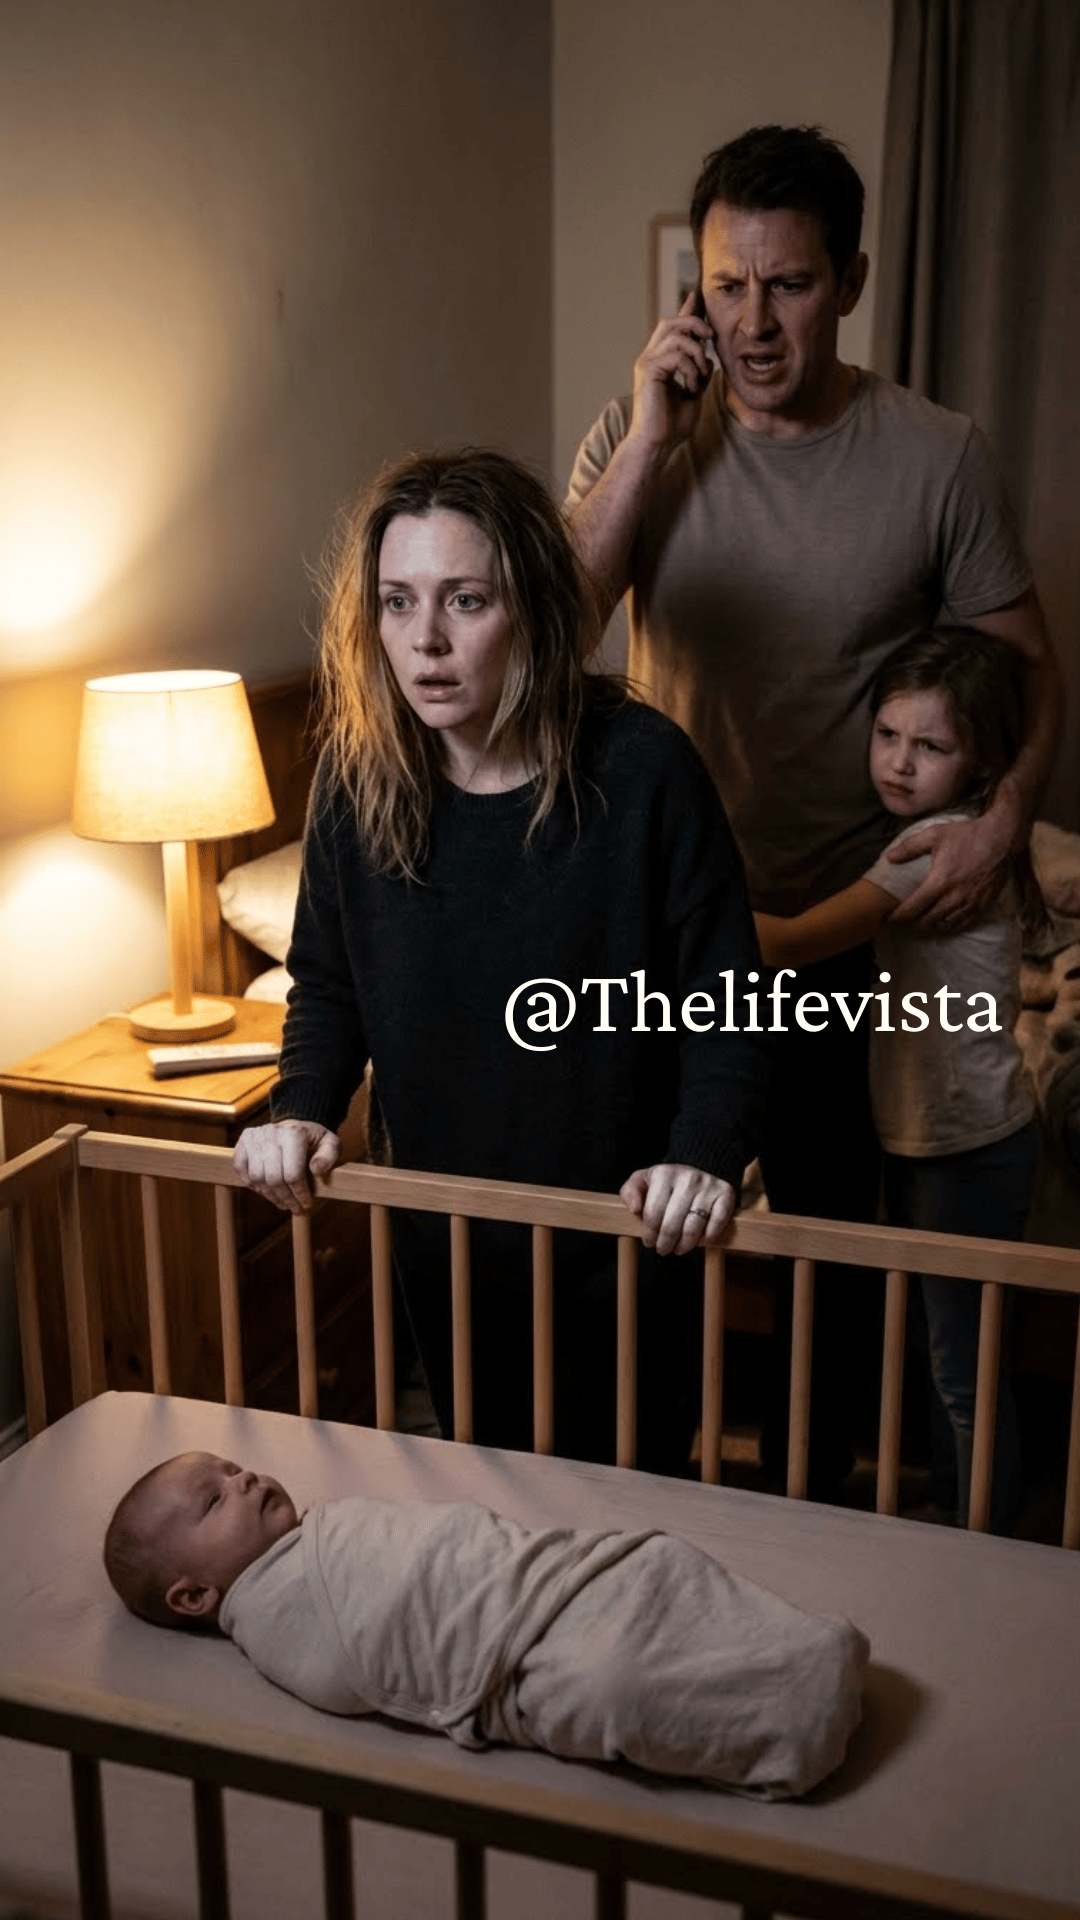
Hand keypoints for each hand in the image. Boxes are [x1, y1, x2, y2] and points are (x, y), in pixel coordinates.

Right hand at [232, 1119, 340, 1213]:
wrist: (292, 1125)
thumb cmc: (312, 1138)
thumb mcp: (330, 1143)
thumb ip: (329, 1155)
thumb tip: (316, 1170)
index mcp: (293, 1134)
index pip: (293, 1173)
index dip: (300, 1193)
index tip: (306, 1204)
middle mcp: (270, 1133)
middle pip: (273, 1178)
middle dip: (285, 1198)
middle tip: (294, 1208)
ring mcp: (253, 1138)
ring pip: (256, 1177)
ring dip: (269, 1195)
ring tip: (282, 1202)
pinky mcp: (242, 1143)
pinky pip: (241, 1170)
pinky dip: (253, 1184)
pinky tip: (266, 1191)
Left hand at [619, 1164, 735, 1256]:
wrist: (700, 1167)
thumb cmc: (667, 1182)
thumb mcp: (643, 1180)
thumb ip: (630, 1191)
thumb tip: (634, 1209)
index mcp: (664, 1174)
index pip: (652, 1213)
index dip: (649, 1233)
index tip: (649, 1241)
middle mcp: (688, 1178)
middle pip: (672, 1224)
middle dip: (664, 1243)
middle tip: (663, 1249)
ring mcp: (708, 1186)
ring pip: (693, 1228)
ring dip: (684, 1245)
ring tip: (678, 1249)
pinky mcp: (726, 1193)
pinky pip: (717, 1222)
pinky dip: (709, 1236)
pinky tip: (701, 1241)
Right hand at [627, 289, 714, 452]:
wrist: (656, 445)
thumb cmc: (672, 425)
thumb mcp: (693, 393)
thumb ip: (699, 373)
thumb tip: (708, 357)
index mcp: (660, 361)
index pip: (674, 328)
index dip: (687, 310)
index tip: (699, 294)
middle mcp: (650, 357)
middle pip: (671, 322)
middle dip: (695, 322)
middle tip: (711, 336)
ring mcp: (647, 362)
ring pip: (675, 334)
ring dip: (697, 352)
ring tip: (700, 375)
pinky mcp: (648, 371)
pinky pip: (676, 355)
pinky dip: (691, 368)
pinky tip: (692, 386)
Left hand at [885, 807, 1015, 929]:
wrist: (1002, 838)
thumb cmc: (967, 835)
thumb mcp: (934, 835)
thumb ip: (909, 847)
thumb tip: (889, 857)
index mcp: (939, 882)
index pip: (912, 908)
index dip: (898, 916)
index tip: (888, 918)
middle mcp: (954, 898)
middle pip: (927, 922)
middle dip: (913, 922)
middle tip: (904, 919)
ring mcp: (970, 904)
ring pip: (945, 925)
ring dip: (931, 925)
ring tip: (922, 920)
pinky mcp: (983, 905)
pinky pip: (963, 924)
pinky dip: (950, 925)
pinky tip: (944, 920)